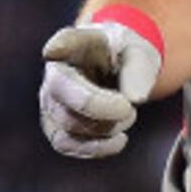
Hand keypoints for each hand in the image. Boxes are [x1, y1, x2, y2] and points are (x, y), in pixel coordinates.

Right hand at [39, 19, 161, 158]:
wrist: (116, 71)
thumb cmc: (124, 57)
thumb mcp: (139, 54)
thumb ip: (139, 71)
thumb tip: (135, 98)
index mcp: (75, 43)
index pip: (64, 43)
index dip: (58, 48)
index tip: (53, 51)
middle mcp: (54, 73)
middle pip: (66, 98)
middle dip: (104, 110)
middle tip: (130, 108)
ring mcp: (51, 102)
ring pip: (69, 125)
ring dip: (105, 128)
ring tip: (128, 116)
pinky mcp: (55, 126)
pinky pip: (66, 144)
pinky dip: (96, 148)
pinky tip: (119, 140)